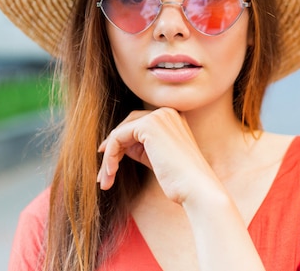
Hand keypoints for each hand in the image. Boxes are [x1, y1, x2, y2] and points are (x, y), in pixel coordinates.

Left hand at [97, 107, 216, 203]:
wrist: (196, 188)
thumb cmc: (180, 180)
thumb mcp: (156, 158)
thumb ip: (140, 147)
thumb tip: (118, 145)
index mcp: (172, 117)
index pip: (138, 125)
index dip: (120, 144)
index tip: (109, 165)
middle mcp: (166, 112)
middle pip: (127, 126)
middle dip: (112, 149)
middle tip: (103, 175)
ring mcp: (158, 116)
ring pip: (120, 133)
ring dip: (109, 157)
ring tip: (104, 181)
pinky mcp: (148, 125)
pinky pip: (118, 137)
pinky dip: (110, 156)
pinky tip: (110, 173)